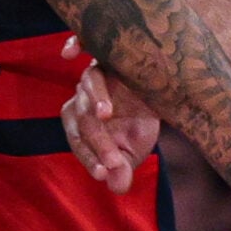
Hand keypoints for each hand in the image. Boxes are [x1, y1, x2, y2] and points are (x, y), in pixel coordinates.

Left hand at [59, 35, 161, 191]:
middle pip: (84, 119)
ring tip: (106, 115)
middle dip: (100, 143)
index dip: (90, 158)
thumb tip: (117, 188)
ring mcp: (95, 72)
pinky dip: (74, 43)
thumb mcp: (134, 150)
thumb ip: (122, 169)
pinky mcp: (110, 53)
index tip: (105, 174)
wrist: (161, 93)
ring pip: (88, 84)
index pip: (77, 140)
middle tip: (117, 162)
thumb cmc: (140, 123)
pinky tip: (69, 53)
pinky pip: (86, 42)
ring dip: (95, 99)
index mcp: (81, 121)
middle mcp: (82, 96)